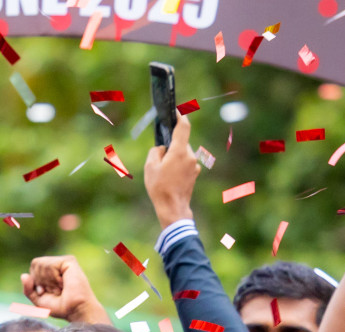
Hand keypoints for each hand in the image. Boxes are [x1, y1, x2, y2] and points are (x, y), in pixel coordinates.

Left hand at [21, 254, 106, 323]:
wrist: (75, 310)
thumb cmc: (60, 307)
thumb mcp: (38, 300)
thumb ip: (28, 289)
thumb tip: (23, 275)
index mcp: (50, 270)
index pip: (33, 266)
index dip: (35, 281)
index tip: (45, 292)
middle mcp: (57, 264)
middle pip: (35, 263)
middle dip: (40, 280)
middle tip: (54, 290)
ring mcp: (64, 261)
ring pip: (41, 264)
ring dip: (48, 281)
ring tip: (60, 287)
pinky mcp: (69, 261)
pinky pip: (49, 265)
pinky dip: (53, 278)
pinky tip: (63, 283)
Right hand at [143, 113, 199, 229]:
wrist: (173, 207)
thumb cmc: (160, 187)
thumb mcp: (150, 167)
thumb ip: (156, 152)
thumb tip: (162, 149)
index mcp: (179, 151)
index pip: (183, 127)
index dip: (180, 116)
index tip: (176, 111)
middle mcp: (189, 155)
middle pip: (180, 142)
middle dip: (171, 146)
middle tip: (159, 158)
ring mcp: (194, 165)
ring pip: (182, 154)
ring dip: (173, 158)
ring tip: (162, 173)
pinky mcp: (194, 174)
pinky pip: (184, 164)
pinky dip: (177, 167)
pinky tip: (169, 179)